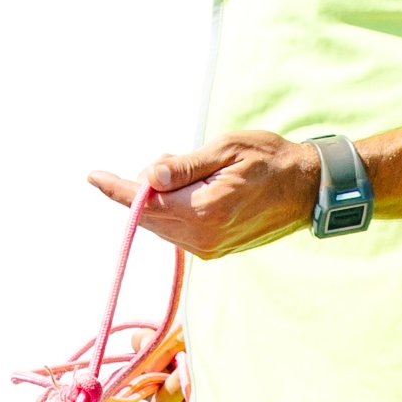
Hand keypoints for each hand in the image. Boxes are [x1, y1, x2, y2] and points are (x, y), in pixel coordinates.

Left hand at [89, 130, 323, 261]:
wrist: (306, 189)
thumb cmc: (269, 160)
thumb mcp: (227, 150)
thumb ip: (185, 166)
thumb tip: (149, 177)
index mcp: (205, 211)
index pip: (147, 204)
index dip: (117, 190)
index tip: (94, 176)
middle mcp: (203, 237)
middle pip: (151, 215)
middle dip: (148, 187)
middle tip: (175, 161)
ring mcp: (207, 248)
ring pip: (162, 223)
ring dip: (164, 198)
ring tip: (195, 173)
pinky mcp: (212, 251)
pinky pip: (177, 229)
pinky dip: (175, 209)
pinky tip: (197, 191)